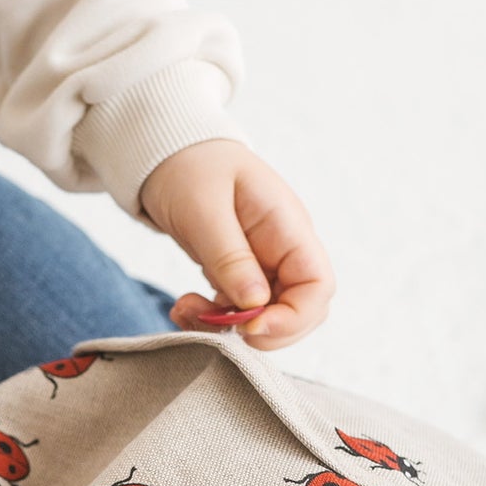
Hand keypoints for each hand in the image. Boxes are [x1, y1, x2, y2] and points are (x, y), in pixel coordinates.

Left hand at [139, 138, 334, 349]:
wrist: (168, 155)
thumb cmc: (190, 168)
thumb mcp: (205, 209)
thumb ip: (230, 256)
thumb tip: (255, 304)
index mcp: (287, 227)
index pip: (318, 286)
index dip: (293, 317)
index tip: (249, 325)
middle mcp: (283, 249)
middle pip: (300, 310)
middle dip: (261, 330)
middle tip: (216, 326)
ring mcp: (263, 264)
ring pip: (266, 316)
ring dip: (229, 327)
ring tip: (185, 309)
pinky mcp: (240, 274)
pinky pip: (238, 311)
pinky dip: (212, 319)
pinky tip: (183, 307)